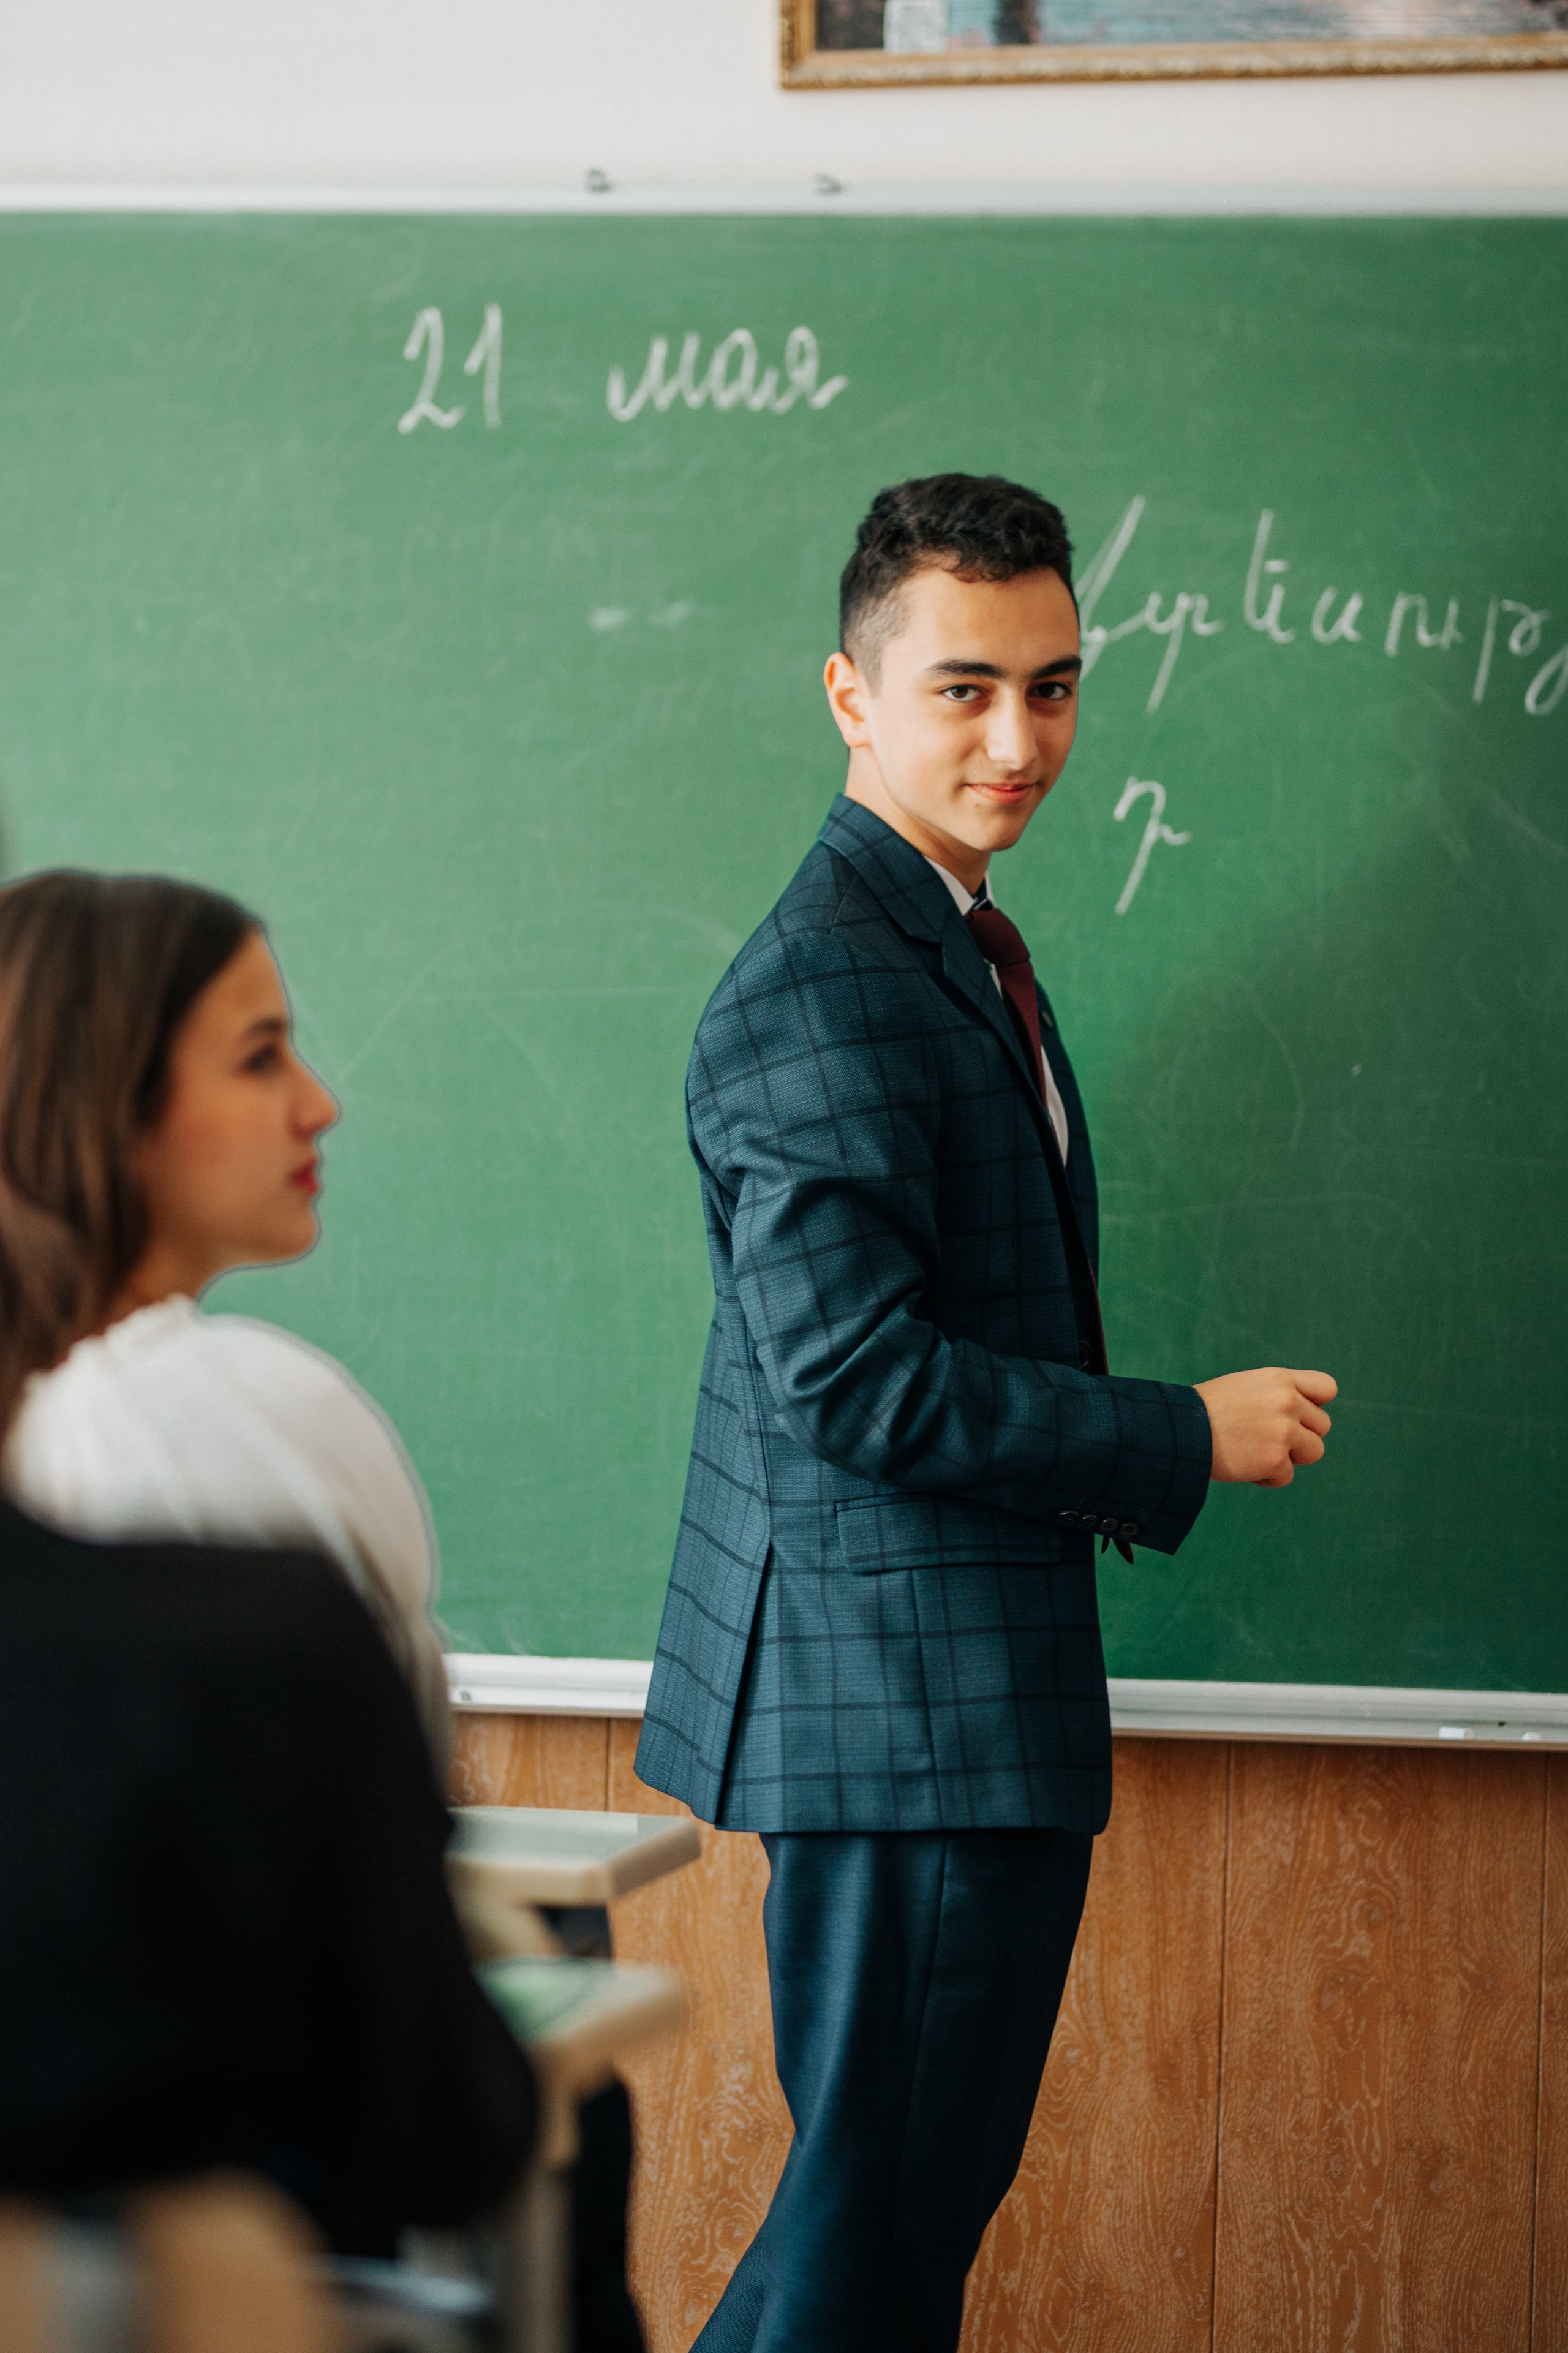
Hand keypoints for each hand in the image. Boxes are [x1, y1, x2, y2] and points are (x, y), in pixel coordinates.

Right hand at [1193, 1367, 1337, 1486]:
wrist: (1179, 1431)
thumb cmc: (1205, 1411)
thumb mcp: (1245, 1387)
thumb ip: (1277, 1396)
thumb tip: (1304, 1419)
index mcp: (1279, 1379)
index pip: (1327, 1388)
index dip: (1316, 1404)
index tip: (1297, 1414)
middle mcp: (1287, 1401)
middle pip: (1322, 1426)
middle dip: (1300, 1436)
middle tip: (1266, 1439)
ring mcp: (1284, 1431)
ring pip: (1314, 1451)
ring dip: (1290, 1458)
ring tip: (1259, 1454)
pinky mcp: (1276, 1459)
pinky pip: (1287, 1476)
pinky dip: (1268, 1477)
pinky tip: (1244, 1467)